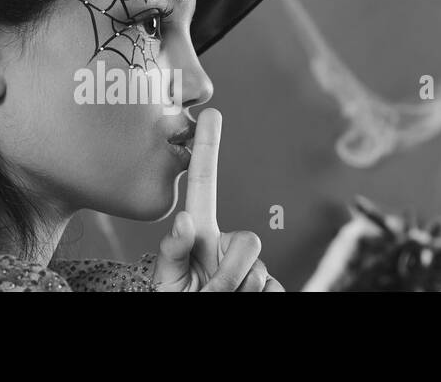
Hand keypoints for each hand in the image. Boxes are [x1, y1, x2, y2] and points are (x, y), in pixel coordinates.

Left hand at [152, 108, 283, 291]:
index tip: (209, 114)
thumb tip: (184, 219)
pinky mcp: (271, 288)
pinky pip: (273, 291)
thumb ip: (173, 252)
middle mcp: (228, 244)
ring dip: (236, 292)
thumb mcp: (168, 280)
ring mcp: (252, 266)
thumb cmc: (179, 299)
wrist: (204, 327)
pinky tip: (241, 303)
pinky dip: (255, 301)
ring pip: (259, 271)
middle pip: (250, 241)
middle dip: (229, 272)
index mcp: (201, 234)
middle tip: (210, 292)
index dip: (207, 150)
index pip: (204, 186)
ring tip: (219, 299)